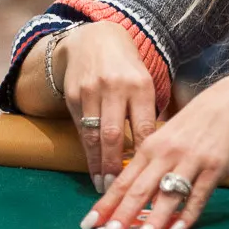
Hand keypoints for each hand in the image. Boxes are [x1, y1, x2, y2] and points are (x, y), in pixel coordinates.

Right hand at [59, 21, 156, 193]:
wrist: (95, 38)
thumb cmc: (127, 68)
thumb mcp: (144, 83)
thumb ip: (147, 112)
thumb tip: (155, 152)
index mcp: (140, 85)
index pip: (143, 125)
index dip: (143, 154)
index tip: (147, 176)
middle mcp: (115, 88)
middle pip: (114, 134)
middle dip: (115, 166)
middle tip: (117, 190)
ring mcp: (91, 91)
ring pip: (94, 135)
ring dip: (97, 164)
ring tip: (102, 185)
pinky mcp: (73, 95)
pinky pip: (80, 128)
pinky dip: (87, 150)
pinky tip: (92, 166)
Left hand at [81, 74, 228, 228]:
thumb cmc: (199, 121)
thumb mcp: (169, 136)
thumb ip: (153, 162)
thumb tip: (137, 192)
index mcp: (152, 146)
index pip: (123, 180)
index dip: (106, 204)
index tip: (90, 223)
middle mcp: (167, 154)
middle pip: (140, 189)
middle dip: (122, 215)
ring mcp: (191, 160)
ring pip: (168, 195)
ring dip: (154, 219)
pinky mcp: (214, 167)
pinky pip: (198, 195)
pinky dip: (188, 215)